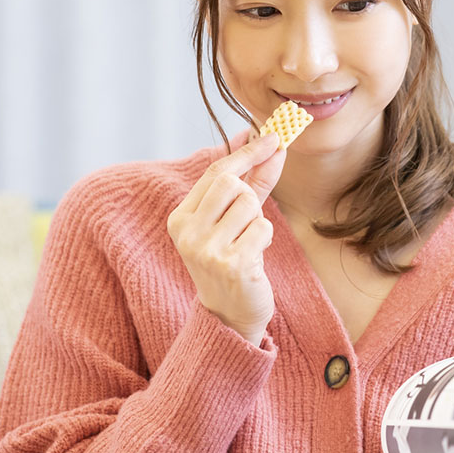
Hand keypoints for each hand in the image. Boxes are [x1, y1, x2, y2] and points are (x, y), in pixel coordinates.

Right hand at [167, 133, 285, 345]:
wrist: (230, 315)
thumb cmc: (232, 260)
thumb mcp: (233, 220)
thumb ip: (252, 181)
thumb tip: (272, 145)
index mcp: (180, 218)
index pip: (215, 171)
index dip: (247, 152)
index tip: (273, 137)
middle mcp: (187, 232)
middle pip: (230, 182)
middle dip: (250, 193)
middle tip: (250, 215)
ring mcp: (207, 249)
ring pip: (249, 204)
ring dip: (258, 219)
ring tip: (248, 241)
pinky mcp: (231, 264)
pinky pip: (262, 228)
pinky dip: (265, 237)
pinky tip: (253, 256)